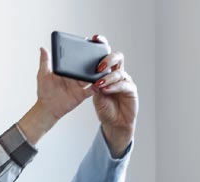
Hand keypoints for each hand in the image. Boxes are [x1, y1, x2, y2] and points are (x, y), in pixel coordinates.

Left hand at [17, 46, 91, 144]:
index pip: (77, 59)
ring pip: (91, 77)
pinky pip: (92, 89)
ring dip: (97, 73)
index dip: (84, 52)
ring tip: (101, 68)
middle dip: (94, 62)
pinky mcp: (82, 94)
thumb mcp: (43, 75)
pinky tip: (99, 83)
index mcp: (67, 69)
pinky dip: (97, 86)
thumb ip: (45, 62)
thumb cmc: (44, 92)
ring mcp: (79, 85)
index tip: (91, 45)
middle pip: (87, 67)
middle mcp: (75, 76)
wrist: (47, 108)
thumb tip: (43, 48)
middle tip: (99, 57)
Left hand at [89, 39, 138, 156]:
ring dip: (108, 76)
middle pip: (116, 57)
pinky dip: (114, 86)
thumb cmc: (103, 107)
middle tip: (98, 67)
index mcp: (105, 71)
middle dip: (107, 58)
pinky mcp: (131, 90)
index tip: (94, 39)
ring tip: (98, 83)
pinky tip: (105, 89)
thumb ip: (82, 81)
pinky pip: (124, 85)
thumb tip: (68, 66)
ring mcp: (125, 80)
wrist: (113, 123)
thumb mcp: (88, 94)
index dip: (101, 44)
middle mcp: (116, 73)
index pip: (104, 54)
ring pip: (119, 71)